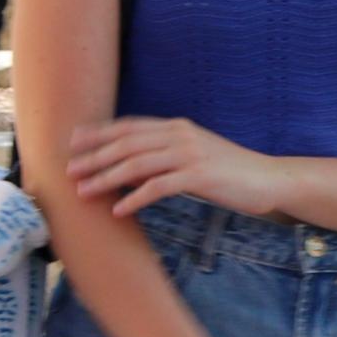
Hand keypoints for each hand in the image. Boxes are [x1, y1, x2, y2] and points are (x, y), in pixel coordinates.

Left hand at [70, 114, 291, 219]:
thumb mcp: (193, 156)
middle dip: (94, 157)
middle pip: (126, 143)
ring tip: (84, 192)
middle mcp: (180, 135)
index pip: (129, 126)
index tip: (73, 142)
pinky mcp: (199, 176)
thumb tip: (129, 167)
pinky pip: (158, 187)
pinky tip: (118, 210)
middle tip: (69, 171)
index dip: (99, 133)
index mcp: (177, 127)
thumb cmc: (228, 171)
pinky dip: (134, 198)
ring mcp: (190, 154)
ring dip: (106, 178)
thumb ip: (163, 156)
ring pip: (137, 163)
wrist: (267, 179)